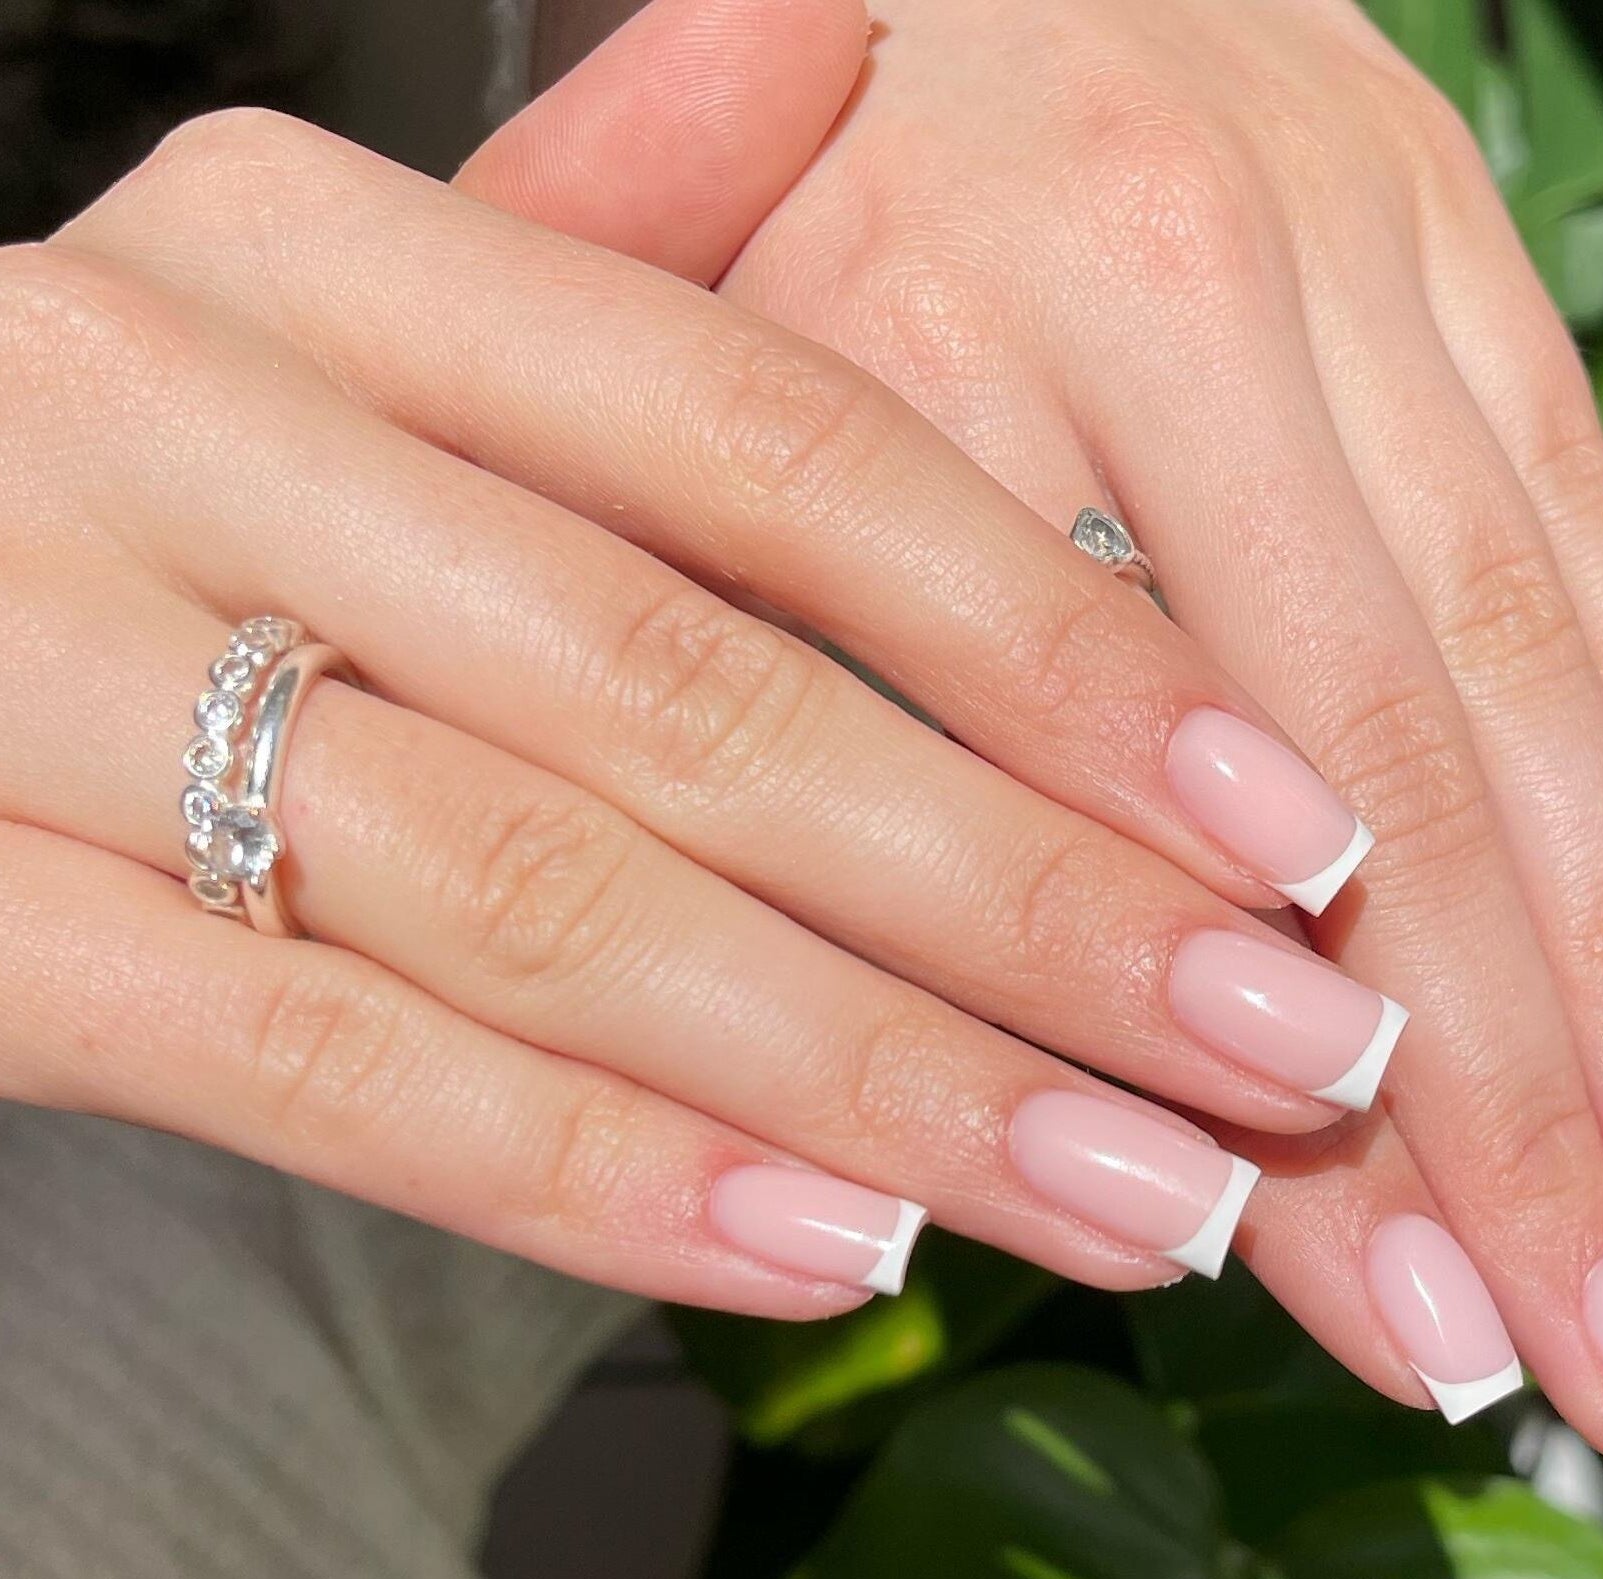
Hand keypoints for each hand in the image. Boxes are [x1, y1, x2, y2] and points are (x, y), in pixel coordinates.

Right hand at [0, 102, 1430, 1326]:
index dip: (1057, 653)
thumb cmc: (123, 471)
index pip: (775, 447)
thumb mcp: (331, 309)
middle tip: (1295, 1048)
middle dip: (1038, 906)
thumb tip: (826, 18)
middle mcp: (170, 423)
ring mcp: (29, 671)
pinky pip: (313, 1070)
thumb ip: (591, 223)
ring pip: (554, 904)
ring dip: (886, 1075)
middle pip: (705, 700)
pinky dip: (594, 1171)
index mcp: (312, 254)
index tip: (1294, 818)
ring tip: (1146, 1197)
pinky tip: (836, 1249)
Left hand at [470, 0, 1602, 1468]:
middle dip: (1523, 1105)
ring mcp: (1366, 246)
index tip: (1388, 1317)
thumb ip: (782, 677)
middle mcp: (1192, 274)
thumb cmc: (777, 162)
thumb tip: (945, 1046)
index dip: (1285, 1088)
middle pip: (1387, 772)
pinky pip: (1581, 502)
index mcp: (935, 326)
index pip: (1141, 804)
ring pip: (1523, 659)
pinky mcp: (1465, 235)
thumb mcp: (677, 389)